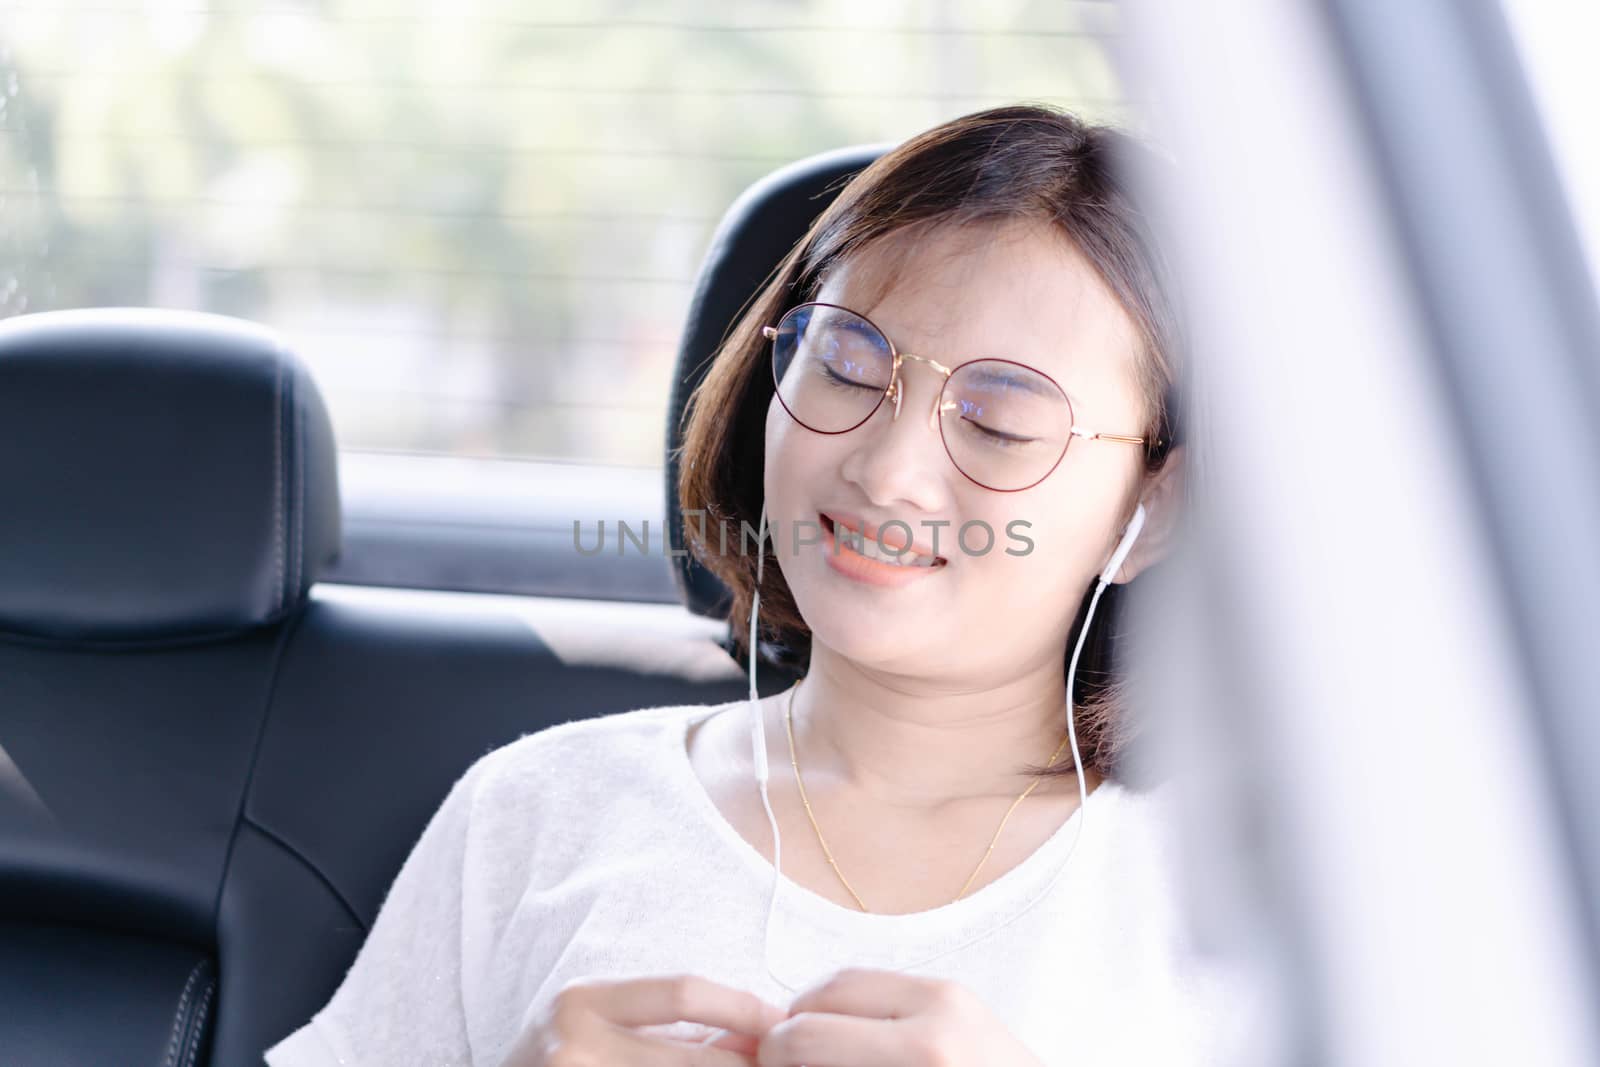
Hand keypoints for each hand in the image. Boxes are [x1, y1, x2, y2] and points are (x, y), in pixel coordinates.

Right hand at [499, 973, 787, 1065]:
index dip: (742, 1006)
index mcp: (583, 1001)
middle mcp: (575, 1042)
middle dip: (745, 1062)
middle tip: (780, 1062)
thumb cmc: (561, 1062)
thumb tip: (761, 1033)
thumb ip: (676, 1030)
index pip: (683, 992)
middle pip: (692, 1056)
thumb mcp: (601, 1028)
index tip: (781, 1021)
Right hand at [756, 968, 1045, 1066]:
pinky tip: (855, 1045)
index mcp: (921, 1055)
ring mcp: (951, 994)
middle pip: (821, 995)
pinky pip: (882, 984)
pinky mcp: (957, 991)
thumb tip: (770, 1056)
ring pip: (848, 981)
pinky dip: (855, 1011)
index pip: (807, 1035)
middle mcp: (937, 1013)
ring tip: (819, 1053)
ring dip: (821, 1015)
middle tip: (786, 1061)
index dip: (773, 1056)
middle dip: (792, 1031)